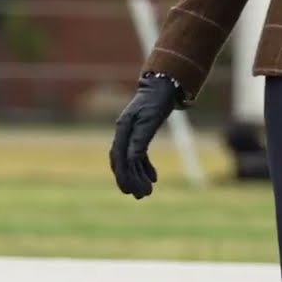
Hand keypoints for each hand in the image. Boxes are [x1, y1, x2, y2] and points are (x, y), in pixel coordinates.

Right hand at [110, 74, 179, 198]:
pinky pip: (138, 154)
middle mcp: (123, 132)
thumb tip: (131, 158)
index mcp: (123, 129)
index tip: (129, 190)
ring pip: (130, 160)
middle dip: (130, 179)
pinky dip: (144, 167)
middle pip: (122, 161)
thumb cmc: (156, 101)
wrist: (162, 85)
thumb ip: (140, 139)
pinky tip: (153, 178)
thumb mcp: (150, 120)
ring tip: (147, 192)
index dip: (123, 174)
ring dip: (138, 176)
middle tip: (141, 196)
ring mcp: (130, 133)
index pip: (119, 156)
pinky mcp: (139, 134)